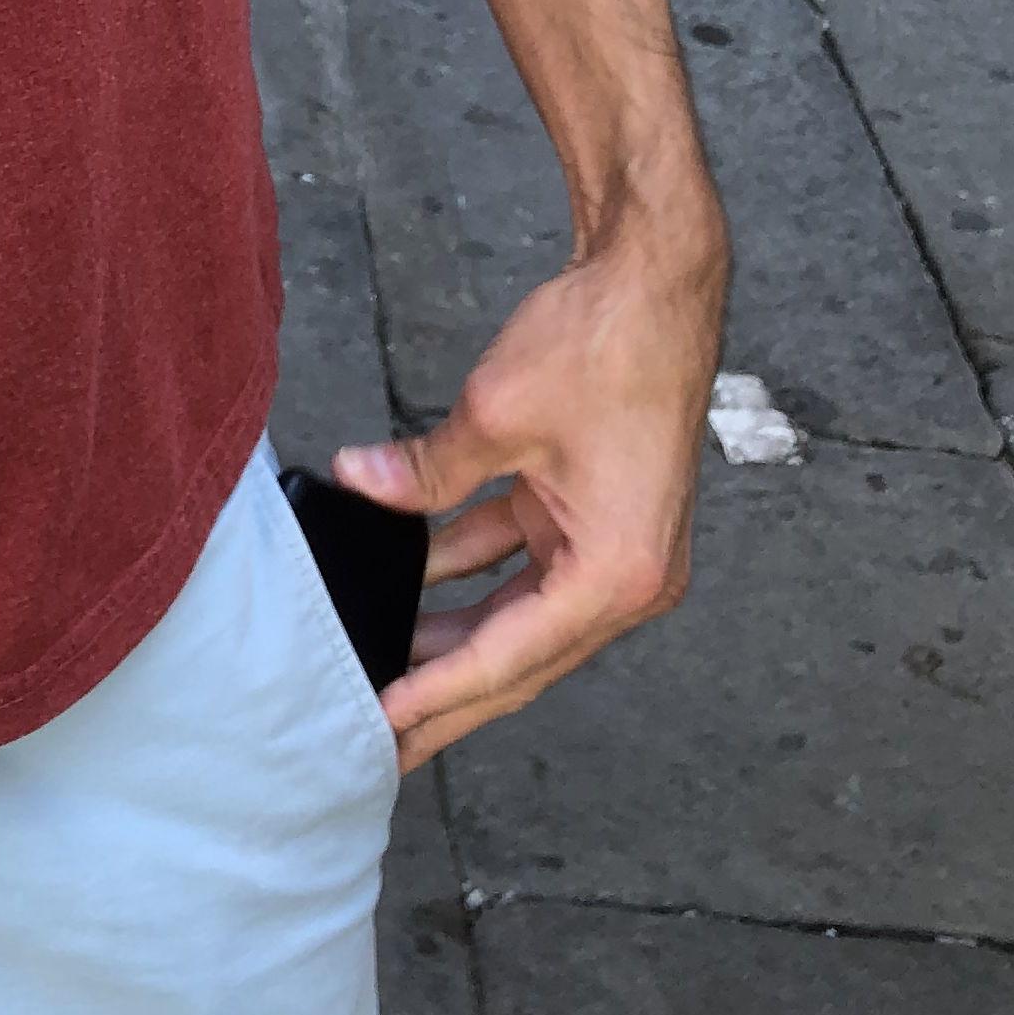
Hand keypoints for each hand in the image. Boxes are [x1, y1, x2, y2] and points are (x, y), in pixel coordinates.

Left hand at [326, 214, 727, 773]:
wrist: (656, 278)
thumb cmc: (605, 344)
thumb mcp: (498, 414)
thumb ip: (425, 471)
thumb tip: (356, 486)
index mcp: (615, 575)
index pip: (508, 655)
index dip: (437, 691)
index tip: (380, 721)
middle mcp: (627, 578)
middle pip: (519, 656)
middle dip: (446, 693)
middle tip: (378, 736)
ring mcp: (613, 547)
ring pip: (517, 613)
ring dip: (453, 634)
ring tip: (382, 665)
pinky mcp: (593, 513)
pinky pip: (521, 561)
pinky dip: (469, 570)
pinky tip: (408, 579)